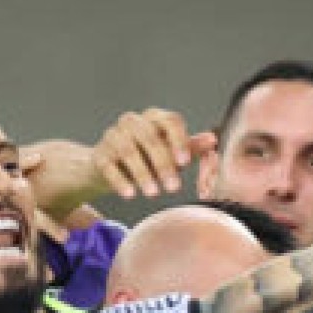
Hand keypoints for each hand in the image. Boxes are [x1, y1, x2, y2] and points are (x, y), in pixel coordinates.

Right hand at [91, 109, 216, 200]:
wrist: (110, 168)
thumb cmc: (147, 158)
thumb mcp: (171, 153)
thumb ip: (190, 147)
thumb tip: (212, 140)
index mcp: (154, 118)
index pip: (170, 120)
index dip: (179, 140)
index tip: (185, 163)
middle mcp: (132, 121)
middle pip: (149, 137)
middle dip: (163, 164)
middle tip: (173, 188)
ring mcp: (113, 136)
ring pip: (128, 151)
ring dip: (142, 174)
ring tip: (153, 193)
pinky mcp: (99, 154)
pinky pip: (109, 166)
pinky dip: (120, 181)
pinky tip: (130, 194)